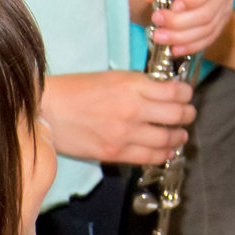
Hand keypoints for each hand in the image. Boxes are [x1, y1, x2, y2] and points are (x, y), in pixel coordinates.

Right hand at [42, 69, 195, 166]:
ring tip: (180, 135)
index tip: (186, 95)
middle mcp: (133, 110)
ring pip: (167, 138)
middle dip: (188, 115)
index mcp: (133, 86)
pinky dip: (162, 154)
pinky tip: (166, 151)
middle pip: (177, 115)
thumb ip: (141, 86)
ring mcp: (124, 133)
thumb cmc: (77, 90)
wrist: (46, 110)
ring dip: (179, 136)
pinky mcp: (113, 152)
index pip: (176, 92)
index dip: (187, 94)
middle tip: (188, 115)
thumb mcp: (115, 77)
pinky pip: (148, 157)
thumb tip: (165, 93)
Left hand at [134, 0, 234, 58]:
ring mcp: (225, 5)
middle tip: (157, 22)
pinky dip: (191, 46)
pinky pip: (209, 38)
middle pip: (208, 11)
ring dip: (182, 37)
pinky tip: (174, 49)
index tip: (173, 7)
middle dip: (180, 22)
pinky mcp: (221, 21)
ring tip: (159, 37)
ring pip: (208, 28)